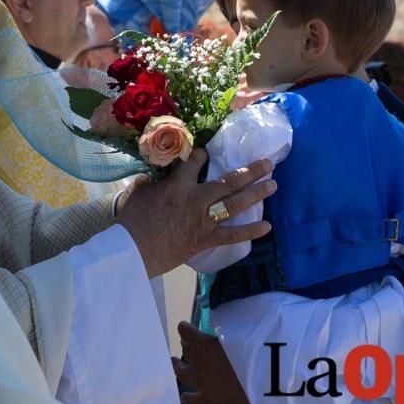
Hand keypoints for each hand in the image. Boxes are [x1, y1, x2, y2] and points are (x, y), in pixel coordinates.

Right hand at [116, 149, 274, 277]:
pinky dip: (250, 232)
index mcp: (178, 184)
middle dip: (251, 170)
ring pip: (236, 204)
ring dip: (256, 194)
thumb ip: (149, 182)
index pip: (196, 161)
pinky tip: (267, 228)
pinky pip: (232, 235)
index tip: (209, 152)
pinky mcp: (205, 240)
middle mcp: (196, 199)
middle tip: (268, 163)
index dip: (204, 154)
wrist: (131, 251)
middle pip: (229, 181)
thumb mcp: (137, 193)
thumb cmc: (131, 221)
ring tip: (273, 185)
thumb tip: (151, 177)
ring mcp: (204, 220)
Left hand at [173, 322, 254, 403]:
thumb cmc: (253, 351)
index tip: (186, 326)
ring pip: (181, 372)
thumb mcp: (241, 331)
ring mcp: (200, 382)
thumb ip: (229, 326)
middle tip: (189, 343)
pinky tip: (185, 396)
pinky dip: (187, 396)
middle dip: (187, 345)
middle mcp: (197, 361)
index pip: (185, 331)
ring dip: (177, 366)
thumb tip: (227, 315)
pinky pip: (192, 399)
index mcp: (203, 342)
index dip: (185, 328)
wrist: (260, 382)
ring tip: (174, 362)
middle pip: (186, 350)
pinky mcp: (207, 399)